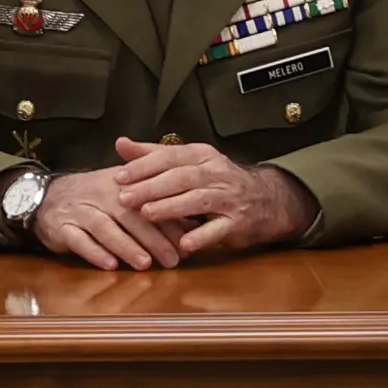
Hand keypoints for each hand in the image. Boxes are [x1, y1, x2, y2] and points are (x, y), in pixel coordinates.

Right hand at [32, 164, 182, 271]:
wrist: (46, 197)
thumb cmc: (94, 198)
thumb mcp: (123, 195)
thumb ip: (154, 208)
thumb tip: (191, 224)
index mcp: (120, 184)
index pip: (148, 201)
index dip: (168, 222)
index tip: (187, 242)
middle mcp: (100, 195)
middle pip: (129, 216)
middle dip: (153, 238)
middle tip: (173, 259)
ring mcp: (80, 211)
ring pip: (104, 228)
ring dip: (125, 246)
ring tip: (144, 263)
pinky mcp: (62, 228)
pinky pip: (78, 240)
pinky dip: (94, 252)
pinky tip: (109, 265)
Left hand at [115, 138, 317, 258]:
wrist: (268, 199)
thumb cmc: (218, 181)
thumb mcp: (190, 162)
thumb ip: (154, 155)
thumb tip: (121, 143)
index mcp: (202, 156)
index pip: (169, 157)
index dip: (144, 166)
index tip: (119, 176)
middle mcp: (216, 173)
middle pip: (180, 178)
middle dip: (151, 187)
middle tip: (125, 198)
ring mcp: (229, 198)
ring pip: (197, 200)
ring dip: (171, 207)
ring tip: (147, 214)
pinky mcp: (238, 222)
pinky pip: (218, 229)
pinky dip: (201, 237)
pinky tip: (183, 244)